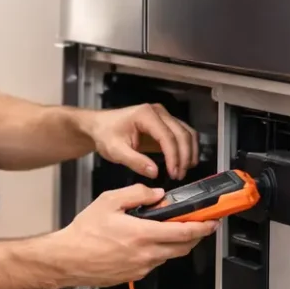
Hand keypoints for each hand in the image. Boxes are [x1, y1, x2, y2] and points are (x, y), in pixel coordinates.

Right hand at [57, 183, 216, 286]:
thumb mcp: (109, 201)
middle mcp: (146, 254)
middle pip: (184, 247)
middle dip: (196, 236)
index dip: (203, 227)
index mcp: (142, 234)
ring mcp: (141, 267)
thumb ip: (137, 193)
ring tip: (170, 230)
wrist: (67, 259)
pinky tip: (147, 242)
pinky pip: (154, 263)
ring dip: (176, 243)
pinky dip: (158, 252)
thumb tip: (156, 194)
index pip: (184, 232)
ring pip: (170, 256)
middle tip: (198, 225)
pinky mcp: (134, 275)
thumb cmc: (84, 233)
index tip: (212, 221)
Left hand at [85, 103, 199, 179]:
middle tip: (179, 176)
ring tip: (183, 171)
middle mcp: (159, 112)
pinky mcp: (166, 124)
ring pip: (187, 133)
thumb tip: (155, 172)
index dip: (173, 156)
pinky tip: (183, 163)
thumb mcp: (115, 151)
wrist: (100, 126)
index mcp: (146, 115)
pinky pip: (182, 135)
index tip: (174, 173)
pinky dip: (186, 148)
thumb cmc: (105, 135)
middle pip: (182, 133)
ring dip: (189, 152)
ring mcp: (164, 116)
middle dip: (184, 156)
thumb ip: (135, 161)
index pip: (167, 136)